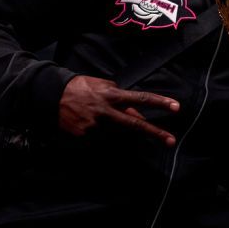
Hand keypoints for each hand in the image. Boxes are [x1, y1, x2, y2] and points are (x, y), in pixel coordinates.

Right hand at [58, 75, 179, 145]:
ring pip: (116, 132)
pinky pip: (99, 137)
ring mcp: (95, 126)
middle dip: (154, 133)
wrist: (52, 94)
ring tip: (97, 116)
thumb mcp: (104, 86)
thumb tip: (137, 112)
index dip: (160, 102)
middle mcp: (106, 111)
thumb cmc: (82, 87)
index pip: (141, 98)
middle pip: (135, 124)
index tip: (176, 107)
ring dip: (114, 127)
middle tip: (171, 141)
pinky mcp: (84, 136)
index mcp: (112, 95)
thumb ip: (122, 99)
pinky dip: (99, 132)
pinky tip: (88, 122)